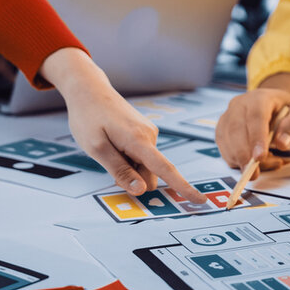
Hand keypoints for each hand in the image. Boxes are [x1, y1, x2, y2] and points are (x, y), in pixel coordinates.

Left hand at [40, 48, 205, 202]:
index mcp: (139, 141)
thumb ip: (120, 171)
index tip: (200, 200)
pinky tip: (114, 144)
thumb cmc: (89, 117)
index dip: (183, 187)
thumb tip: (142, 190)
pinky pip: (142, 157)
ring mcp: (149, 134)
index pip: (166, 169)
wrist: (90, 89)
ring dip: (129, 167)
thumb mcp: (97, 148)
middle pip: (150, 175)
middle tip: (108, 163)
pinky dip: (129, 158)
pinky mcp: (145, 133)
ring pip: (145, 167)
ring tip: (109, 148)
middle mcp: (150, 137)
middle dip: (133, 178)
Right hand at [216, 74, 289, 179]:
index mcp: (260, 98)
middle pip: (235, 129)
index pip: (256, 117)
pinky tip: (253, 161)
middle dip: (244, 155)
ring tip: (265, 163)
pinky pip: (224, 149)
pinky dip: (236, 160)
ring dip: (241, 159)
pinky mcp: (222, 130)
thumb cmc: (287, 112)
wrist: (275, 107)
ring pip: (227, 141)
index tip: (260, 157)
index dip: (256, 138)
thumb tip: (282, 143)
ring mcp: (228, 116)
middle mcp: (240, 104)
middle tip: (254, 173)